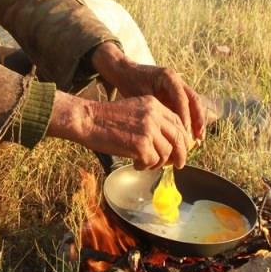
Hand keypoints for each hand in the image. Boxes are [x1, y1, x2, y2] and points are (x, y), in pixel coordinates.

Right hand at [46, 91, 193, 168]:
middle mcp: (154, 115)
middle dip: (181, 154)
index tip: (182, 149)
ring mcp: (148, 129)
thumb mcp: (134, 110)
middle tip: (178, 165)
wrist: (87, 120)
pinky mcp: (141, 145)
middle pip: (178, 138)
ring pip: (166, 153)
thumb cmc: (106, 119)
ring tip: (146, 164)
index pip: (178, 122)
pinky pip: (152, 162)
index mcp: (153, 104)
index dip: (183, 138)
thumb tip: (168, 142)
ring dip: (158, 163)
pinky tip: (135, 164)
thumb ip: (152, 121)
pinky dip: (145, 166)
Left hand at [89, 42, 207, 139]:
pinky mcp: (176, 94)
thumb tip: (164, 129)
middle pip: (194, 100)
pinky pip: (187, 107)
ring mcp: (178, 86)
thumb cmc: (130, 83)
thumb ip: (153, 109)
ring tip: (199, 138)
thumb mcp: (140, 96)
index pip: (181, 98)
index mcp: (168, 77)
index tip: (185, 132)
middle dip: (198, 119)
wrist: (125, 72)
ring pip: (193, 104)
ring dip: (197, 121)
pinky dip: (190, 120)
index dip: (185, 116)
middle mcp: (177, 80)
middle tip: (199, 137)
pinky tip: (189, 134)